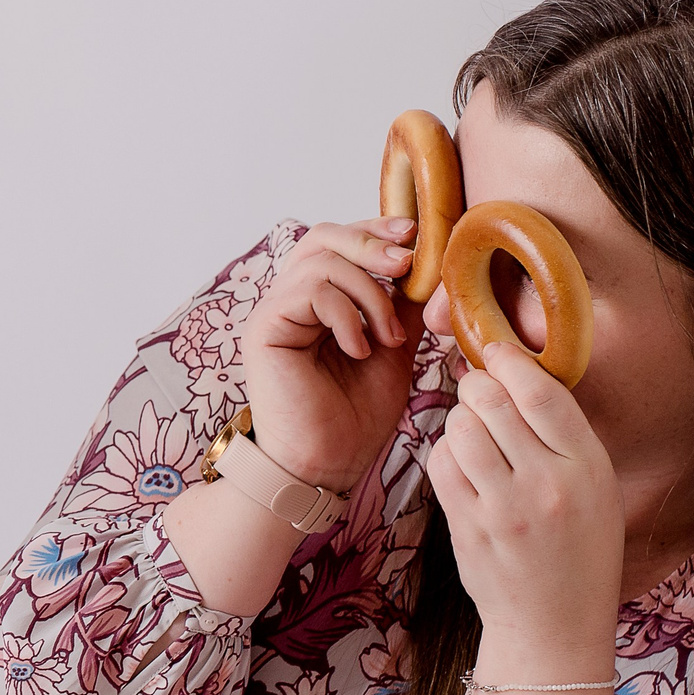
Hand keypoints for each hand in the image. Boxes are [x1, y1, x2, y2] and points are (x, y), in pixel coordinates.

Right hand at [239, 218, 425, 492]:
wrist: (327, 464)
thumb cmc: (355, 416)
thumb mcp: (394, 348)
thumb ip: (402, 305)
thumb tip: (427, 264)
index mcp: (319, 300)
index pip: (340, 242)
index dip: (375, 230)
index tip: (414, 236)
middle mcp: (291, 299)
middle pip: (324, 237)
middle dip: (372, 244)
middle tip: (406, 266)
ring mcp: (274, 311)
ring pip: (321, 261)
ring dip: (369, 293)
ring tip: (387, 337)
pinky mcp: (265, 327)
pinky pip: (311, 291)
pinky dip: (346, 315)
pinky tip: (359, 349)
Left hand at [425, 339, 622, 677]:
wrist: (554, 626)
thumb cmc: (579, 549)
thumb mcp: (596, 488)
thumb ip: (564, 435)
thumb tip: (517, 373)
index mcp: (588, 468)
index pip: (542, 392)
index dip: (512, 360)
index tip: (497, 351)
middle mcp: (547, 485)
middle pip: (493, 400)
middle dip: (477, 383)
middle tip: (477, 388)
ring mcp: (503, 509)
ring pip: (460, 427)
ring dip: (460, 418)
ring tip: (473, 431)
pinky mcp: (468, 528)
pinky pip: (441, 464)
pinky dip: (446, 452)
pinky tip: (462, 463)